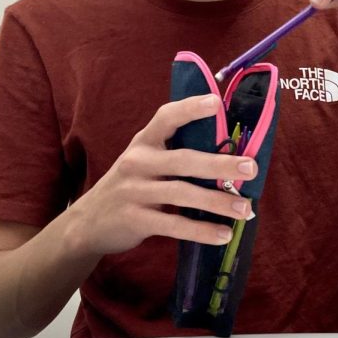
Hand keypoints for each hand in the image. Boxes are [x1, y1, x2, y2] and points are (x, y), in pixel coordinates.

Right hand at [68, 94, 256, 255]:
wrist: (87, 222)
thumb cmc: (130, 186)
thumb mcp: (143, 162)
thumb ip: (173, 155)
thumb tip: (229, 157)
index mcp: (143, 142)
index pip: (166, 117)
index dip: (190, 108)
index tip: (216, 103)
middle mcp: (137, 162)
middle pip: (184, 160)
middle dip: (219, 164)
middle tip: (251, 169)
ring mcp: (134, 191)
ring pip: (182, 193)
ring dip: (217, 202)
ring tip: (245, 208)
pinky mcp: (135, 219)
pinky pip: (174, 225)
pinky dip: (201, 231)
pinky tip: (223, 235)